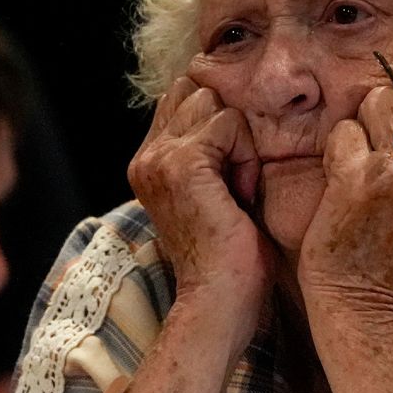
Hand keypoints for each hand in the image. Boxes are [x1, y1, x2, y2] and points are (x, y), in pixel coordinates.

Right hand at [127, 77, 273, 311]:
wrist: (218, 299)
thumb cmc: (229, 258)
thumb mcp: (212, 193)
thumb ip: (208, 154)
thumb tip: (229, 117)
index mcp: (149, 163)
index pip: (182, 100)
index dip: (218, 126)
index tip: (230, 178)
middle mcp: (146, 157)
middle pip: (197, 94)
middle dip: (226, 129)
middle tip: (235, 184)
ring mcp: (159, 158)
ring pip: (212, 103)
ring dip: (238, 143)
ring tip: (237, 190)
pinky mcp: (181, 163)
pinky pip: (228, 123)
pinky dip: (246, 157)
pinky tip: (242, 195)